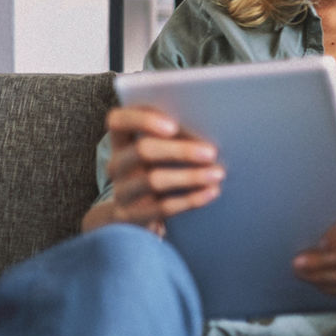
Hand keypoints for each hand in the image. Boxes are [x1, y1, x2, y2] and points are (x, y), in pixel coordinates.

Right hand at [101, 105, 224, 232]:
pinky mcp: (132, 215)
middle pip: (143, 150)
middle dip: (180, 150)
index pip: (118, 121)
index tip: (173, 125)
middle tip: (212, 152)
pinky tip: (212, 192)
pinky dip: (191, 199)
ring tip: (218, 174)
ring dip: (191, 176)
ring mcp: (122, 191)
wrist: (135, 214)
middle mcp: (117, 164)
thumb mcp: (158, 152)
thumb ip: (175, 136)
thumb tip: (212, 127)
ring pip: (154, 180)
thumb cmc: (157, 170)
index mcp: (122, 141)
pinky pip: (163, 207)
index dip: (142, 119)